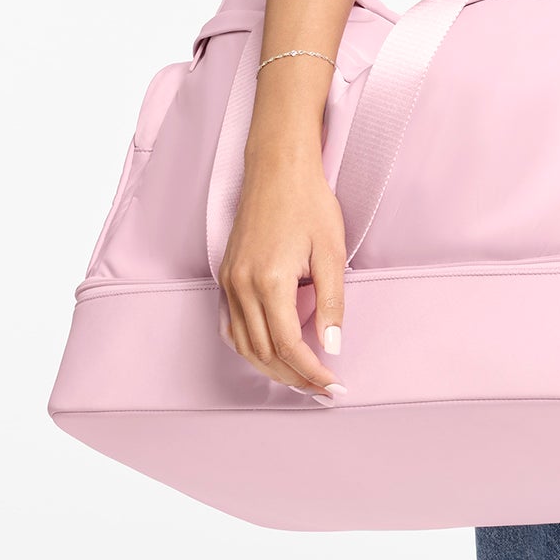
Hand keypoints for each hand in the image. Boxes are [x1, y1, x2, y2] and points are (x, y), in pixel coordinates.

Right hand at [216, 152, 348, 398]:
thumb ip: (332, 304)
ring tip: (302, 379)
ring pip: (244, 344)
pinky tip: (272, 355)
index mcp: (269, 282)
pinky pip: (233, 325)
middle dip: (294, 378)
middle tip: (322, 390)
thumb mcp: (332, 253)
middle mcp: (241, 286)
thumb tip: (332, 347)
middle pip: (263, 353)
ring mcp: (229, 281)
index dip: (311, 372)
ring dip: (272, 368)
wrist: (277, 168)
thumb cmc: (309, 204)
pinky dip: (251, 347)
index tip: (333, 385)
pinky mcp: (226, 275)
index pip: (288, 346)